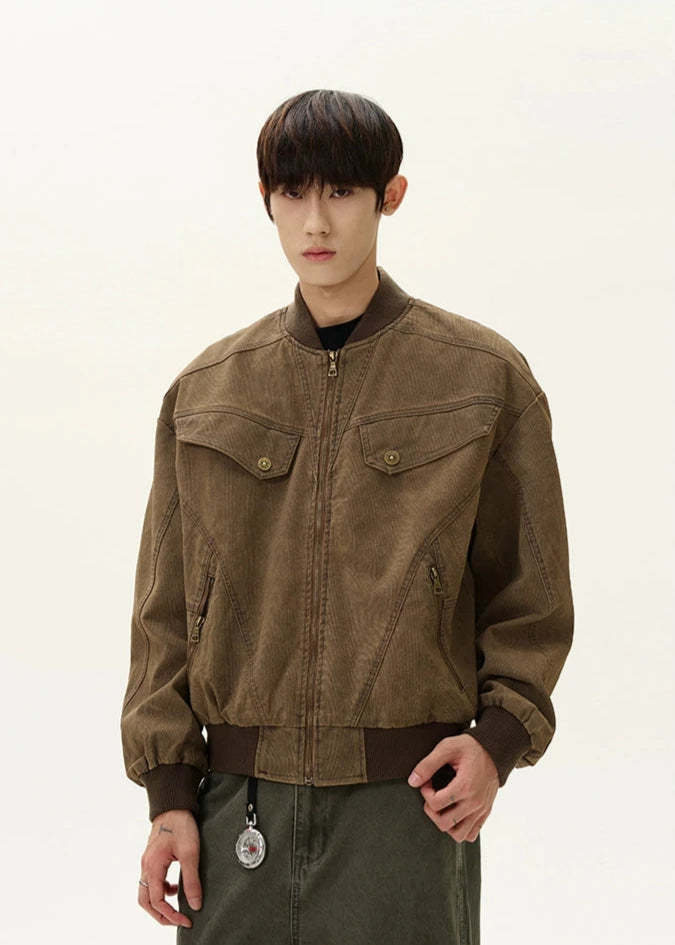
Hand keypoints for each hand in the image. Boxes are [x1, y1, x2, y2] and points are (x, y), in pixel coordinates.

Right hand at [138, 809, 201, 927]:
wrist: (174, 804)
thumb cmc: (181, 824)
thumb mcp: (190, 852)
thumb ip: (191, 880)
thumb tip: (195, 904)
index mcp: (153, 866)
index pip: (157, 901)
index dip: (171, 915)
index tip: (186, 920)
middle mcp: (146, 866)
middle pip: (145, 901)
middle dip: (160, 915)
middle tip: (178, 921)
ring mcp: (147, 862)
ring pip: (146, 892)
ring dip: (160, 904)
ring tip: (177, 907)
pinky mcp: (152, 858)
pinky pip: (152, 881)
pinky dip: (161, 890)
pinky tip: (175, 887)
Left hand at [407, 734, 498, 842]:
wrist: (495, 749)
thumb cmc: (471, 747)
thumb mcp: (447, 747)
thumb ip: (428, 764)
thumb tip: (413, 781)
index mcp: (464, 786)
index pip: (435, 804)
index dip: (425, 793)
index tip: (428, 783)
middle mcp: (474, 802)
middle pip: (444, 823)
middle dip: (431, 810)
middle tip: (432, 795)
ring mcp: (481, 810)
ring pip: (458, 835)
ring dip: (445, 824)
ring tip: (442, 808)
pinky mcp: (485, 812)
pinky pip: (471, 834)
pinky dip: (460, 829)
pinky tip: (454, 813)